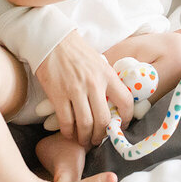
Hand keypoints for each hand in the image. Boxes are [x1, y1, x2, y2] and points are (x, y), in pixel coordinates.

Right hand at [34, 29, 134, 146]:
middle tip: (98, 139)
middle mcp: (94, 84)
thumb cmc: (77, 52)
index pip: (125, 101)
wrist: (54, 41)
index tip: (122, 125)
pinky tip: (69, 133)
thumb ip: (107, 80)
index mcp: (107, 75)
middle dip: (101, 135)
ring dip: (85, 137)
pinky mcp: (58, 95)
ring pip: (85, 124)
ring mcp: (75, 90)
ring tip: (84, 140)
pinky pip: (66, 121)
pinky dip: (68, 132)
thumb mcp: (99, 62)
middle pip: (104, 119)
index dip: (126, 118)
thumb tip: (114, 100)